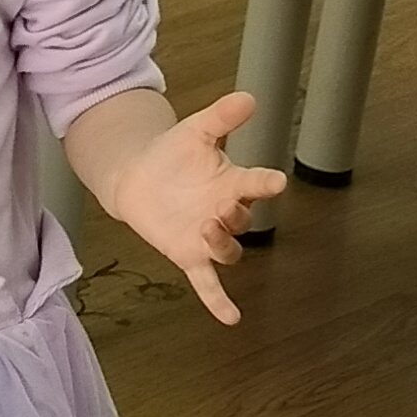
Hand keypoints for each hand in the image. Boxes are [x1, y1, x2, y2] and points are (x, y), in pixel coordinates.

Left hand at [103, 91, 284, 325]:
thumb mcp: (195, 131)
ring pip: (228, 251)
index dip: (266, 184)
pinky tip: (232, 319)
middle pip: (242, 222)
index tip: (277, 181)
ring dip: (223, 244)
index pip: (256, 184)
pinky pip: (208, 283)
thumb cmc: (174, 154)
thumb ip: (221, 117)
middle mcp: (225, 212)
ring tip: (207, 230)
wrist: (138, 176)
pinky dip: (219, 301)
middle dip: (235, 217)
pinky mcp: (189, 255)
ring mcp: (208, 237)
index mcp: (232, 183)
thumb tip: (249, 97)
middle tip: (220, 208)